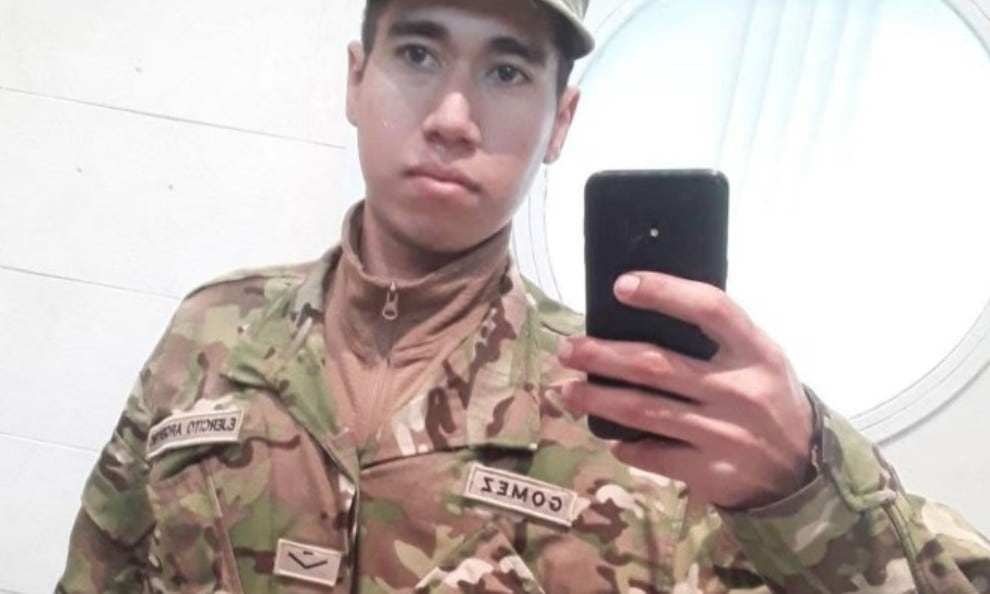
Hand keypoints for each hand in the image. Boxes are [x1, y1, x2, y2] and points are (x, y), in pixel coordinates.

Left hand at [557, 272, 814, 509]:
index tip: (620, 286)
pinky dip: (626, 445)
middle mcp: (740, 391)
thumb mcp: (760, 360)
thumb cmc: (767, 400)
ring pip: (644, 412)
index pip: (710, 309)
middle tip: (567, 349)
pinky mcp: (712, 472)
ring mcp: (725, 435)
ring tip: (566, 391)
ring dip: (597, 400)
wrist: (803, 473)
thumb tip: (640, 317)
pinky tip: (609, 437)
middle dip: (602, 356)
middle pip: (656, 365)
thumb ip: (716, 340)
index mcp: (755, 352)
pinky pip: (654, 455)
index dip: (664, 292)